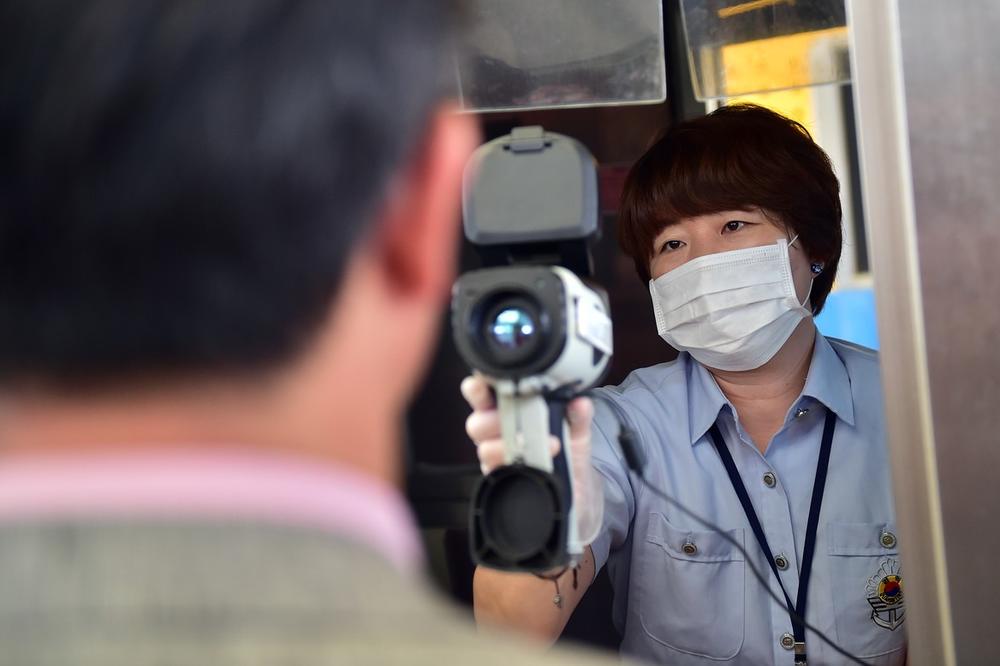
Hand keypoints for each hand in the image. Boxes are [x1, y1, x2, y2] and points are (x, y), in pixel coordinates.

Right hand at [460, 375, 603, 544]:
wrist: (577, 489)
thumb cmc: (568, 451)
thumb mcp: (577, 430)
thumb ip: (578, 416)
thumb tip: (580, 402)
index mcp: (510, 411)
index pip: (485, 397)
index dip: (477, 390)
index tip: (479, 385)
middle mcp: (497, 434)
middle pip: (476, 424)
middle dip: (491, 419)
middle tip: (516, 417)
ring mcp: (499, 460)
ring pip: (484, 450)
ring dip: (508, 445)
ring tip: (543, 445)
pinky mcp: (504, 482)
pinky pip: (497, 475)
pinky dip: (513, 467)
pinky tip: (533, 465)